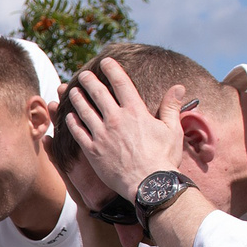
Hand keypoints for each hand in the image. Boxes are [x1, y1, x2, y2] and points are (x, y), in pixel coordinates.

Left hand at [60, 56, 185, 202]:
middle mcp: (115, 119)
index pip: (120, 82)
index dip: (111, 69)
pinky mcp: (92, 151)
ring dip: (76, 98)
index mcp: (135, 111)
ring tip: (71, 91)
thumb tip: (178, 87)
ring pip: (83, 110)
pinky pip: (77, 132)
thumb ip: (171, 107)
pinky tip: (68, 116)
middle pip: (97, 93)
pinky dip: (71, 122)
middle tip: (82, 75)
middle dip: (88, 81)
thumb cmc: (163, 159)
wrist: (148, 185)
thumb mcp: (172, 130)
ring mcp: (102, 134)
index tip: (105, 61)